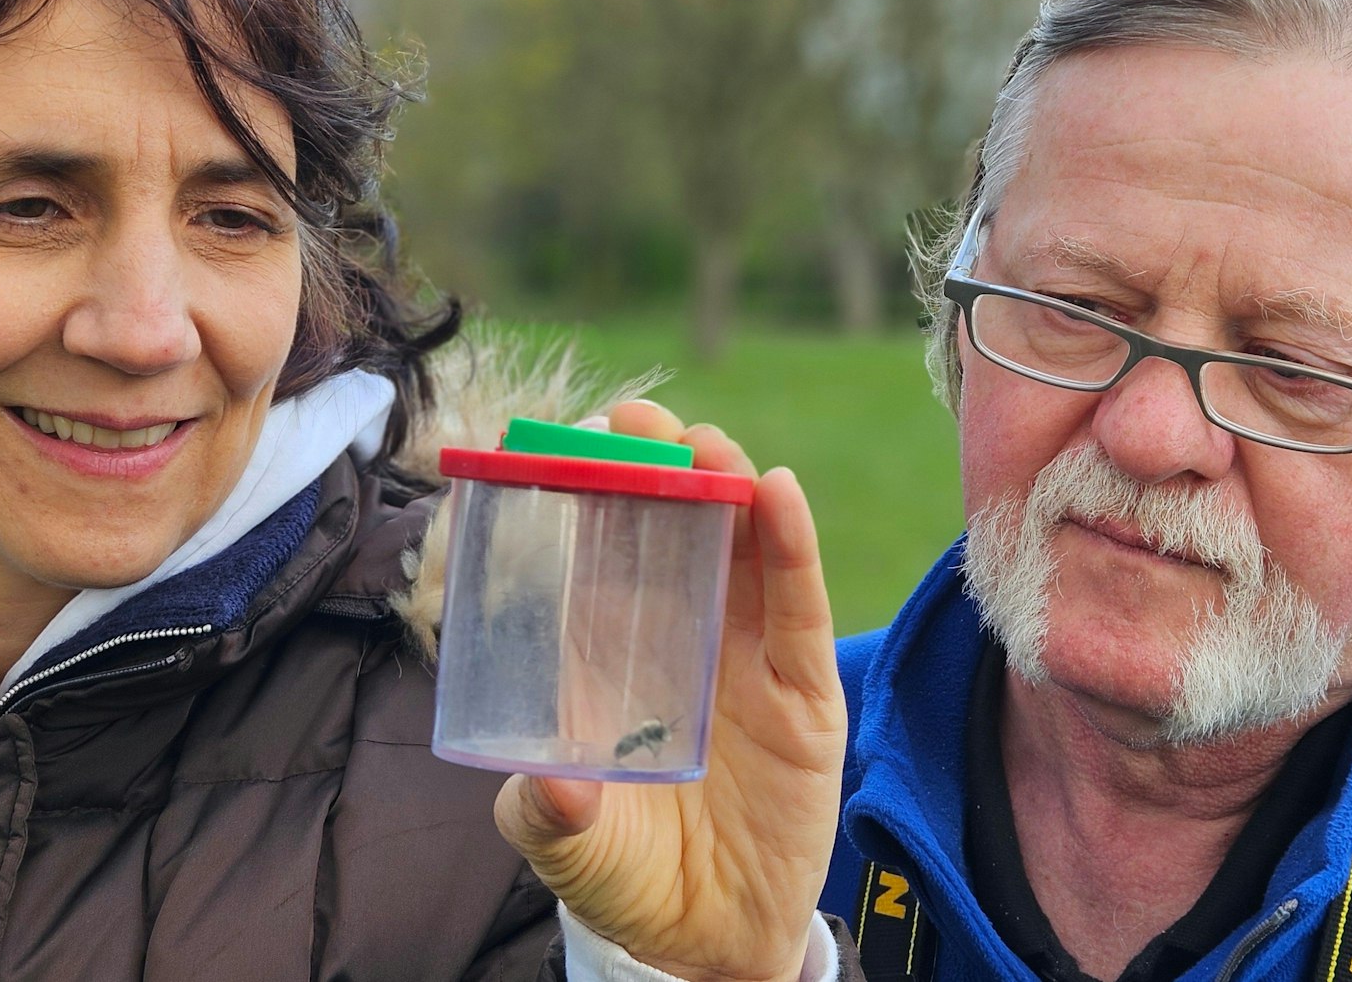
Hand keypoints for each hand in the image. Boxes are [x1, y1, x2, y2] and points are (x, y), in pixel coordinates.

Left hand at [495, 400, 846, 981]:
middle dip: (657, 469)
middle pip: (673, 530)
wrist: (710, 943)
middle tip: (635, 421)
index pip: (596, 557)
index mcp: (608, 661)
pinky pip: (798, 605)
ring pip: (740, 549)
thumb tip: (550, 783)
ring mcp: (745, 658)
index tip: (565, 440)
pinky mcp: (803, 690)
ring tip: (705, 446)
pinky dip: (791, 545)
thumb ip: (548, 815)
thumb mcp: (569, 847)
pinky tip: (776, 493)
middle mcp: (678, 641)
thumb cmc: (625, 877)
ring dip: (725, 487)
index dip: (587, 496)